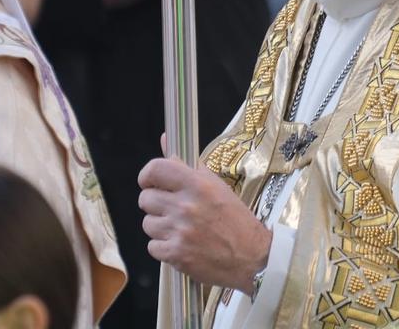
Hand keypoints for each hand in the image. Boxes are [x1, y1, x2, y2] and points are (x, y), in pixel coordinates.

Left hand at [138, 154, 271, 293]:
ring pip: (147, 223)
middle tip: (171, 208)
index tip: (151, 181)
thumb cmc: (236, 220)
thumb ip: (187, 164)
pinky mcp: (176, 255)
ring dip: (160, 226)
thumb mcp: (216, 186)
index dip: (147, 175)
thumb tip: (165, 140)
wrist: (252, 257)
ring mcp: (179, 232)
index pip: (155, 169)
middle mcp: (185, 206)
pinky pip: (152, 246)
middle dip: (155, 203)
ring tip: (179, 228)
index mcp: (197, 185)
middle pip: (145, 199)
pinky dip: (164, 247)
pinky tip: (180, 244)